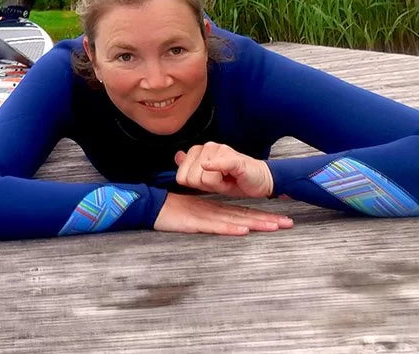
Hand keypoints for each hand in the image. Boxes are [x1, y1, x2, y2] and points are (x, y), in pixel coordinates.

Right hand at [153, 193, 293, 235]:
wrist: (150, 206)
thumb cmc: (169, 211)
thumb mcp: (192, 213)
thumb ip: (206, 216)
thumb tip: (224, 222)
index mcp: (213, 208)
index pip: (241, 211)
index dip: (261, 215)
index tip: (279, 219)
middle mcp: (213, 210)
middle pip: (244, 215)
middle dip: (267, 219)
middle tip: (288, 222)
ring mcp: (205, 216)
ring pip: (235, 220)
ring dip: (255, 223)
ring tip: (274, 226)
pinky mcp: (195, 223)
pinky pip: (215, 226)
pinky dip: (229, 228)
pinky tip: (243, 230)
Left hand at [174, 142, 273, 198]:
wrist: (261, 180)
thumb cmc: (235, 179)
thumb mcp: (208, 177)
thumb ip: (191, 167)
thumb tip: (177, 156)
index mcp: (199, 151)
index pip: (181, 176)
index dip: (195, 185)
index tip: (209, 183)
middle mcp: (208, 147)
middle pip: (191, 178)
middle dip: (205, 186)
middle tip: (220, 182)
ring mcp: (220, 150)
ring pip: (204, 177)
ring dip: (217, 185)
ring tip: (228, 179)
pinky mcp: (233, 159)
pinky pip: (218, 164)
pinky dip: (215, 167)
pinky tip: (219, 171)